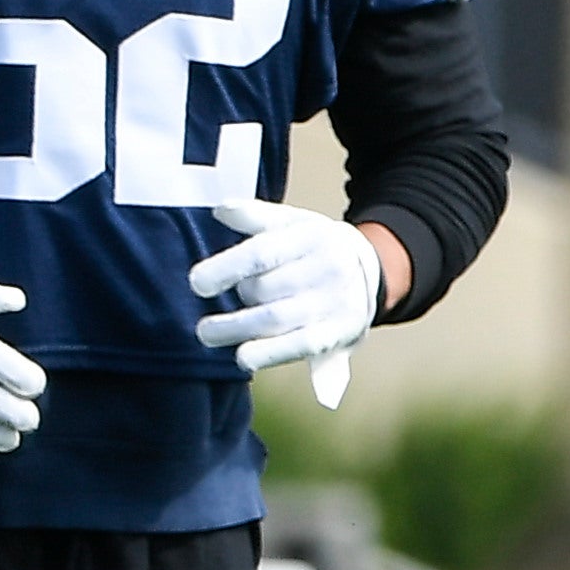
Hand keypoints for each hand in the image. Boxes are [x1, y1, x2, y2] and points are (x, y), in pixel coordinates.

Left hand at [191, 195, 388, 407]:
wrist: (372, 273)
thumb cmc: (316, 247)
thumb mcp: (293, 222)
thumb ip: (255, 215)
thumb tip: (220, 211)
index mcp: (314, 236)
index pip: (262, 254)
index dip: (226, 269)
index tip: (197, 284)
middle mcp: (329, 269)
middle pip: (265, 290)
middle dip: (236, 300)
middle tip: (214, 307)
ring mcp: (336, 303)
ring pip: (276, 320)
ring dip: (236, 330)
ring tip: (208, 334)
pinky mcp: (339, 333)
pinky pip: (299, 346)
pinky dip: (269, 354)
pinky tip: (243, 357)